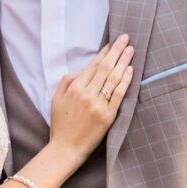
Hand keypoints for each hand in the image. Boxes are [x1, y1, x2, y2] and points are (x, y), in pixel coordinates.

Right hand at [49, 35, 134, 162]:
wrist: (65, 149)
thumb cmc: (61, 124)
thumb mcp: (56, 99)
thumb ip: (67, 81)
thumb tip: (82, 70)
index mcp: (74, 88)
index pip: (93, 66)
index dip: (104, 53)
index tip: (112, 43)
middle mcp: (87, 94)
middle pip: (105, 68)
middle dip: (116, 51)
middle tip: (125, 38)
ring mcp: (98, 105)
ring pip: (113, 78)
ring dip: (123, 62)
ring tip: (130, 50)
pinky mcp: (107, 116)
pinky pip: (119, 95)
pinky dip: (125, 81)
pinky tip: (130, 70)